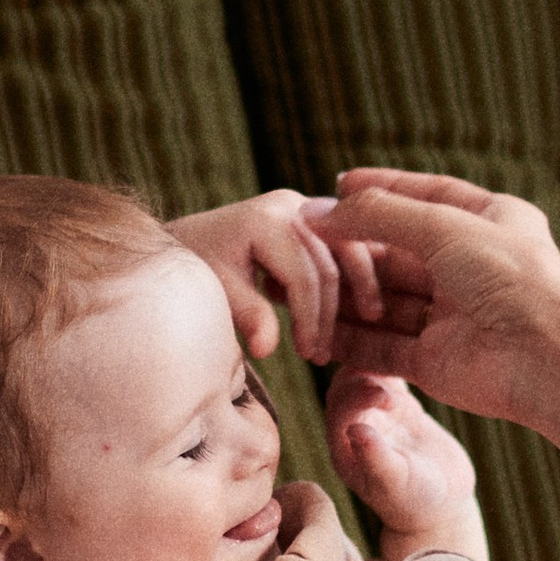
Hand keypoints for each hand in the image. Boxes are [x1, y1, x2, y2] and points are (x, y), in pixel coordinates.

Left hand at [166, 189, 351, 362]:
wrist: (193, 237)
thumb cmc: (201, 263)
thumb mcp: (218, 290)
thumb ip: (247, 315)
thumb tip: (266, 349)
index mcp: (265, 220)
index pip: (303, 277)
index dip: (309, 320)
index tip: (307, 354)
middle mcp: (291, 205)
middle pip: (328, 265)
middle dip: (328, 314)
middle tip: (322, 355)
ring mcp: (306, 206)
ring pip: (349, 248)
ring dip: (359, 286)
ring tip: (367, 322)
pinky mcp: (315, 215)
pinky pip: (345, 241)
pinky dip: (354, 270)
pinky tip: (357, 302)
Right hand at [319, 169, 559, 486]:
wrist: (549, 354)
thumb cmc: (511, 276)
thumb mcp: (443, 226)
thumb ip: (380, 215)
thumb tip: (320, 211)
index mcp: (489, 223)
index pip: (426, 197)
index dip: (382, 190)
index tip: (339, 183)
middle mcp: (470, 269)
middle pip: (399, 252)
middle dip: (353, 247)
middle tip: (305, 240)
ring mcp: (452, 317)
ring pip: (386, 302)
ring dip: (346, 296)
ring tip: (298, 285)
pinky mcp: (435, 362)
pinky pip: (382, 349)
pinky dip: (350, 340)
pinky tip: (314, 330)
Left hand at [325, 366, 478, 544]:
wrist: (443, 505)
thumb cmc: (416, 503)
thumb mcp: (397, 485)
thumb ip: (376, 460)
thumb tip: (356, 430)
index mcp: (344, 446)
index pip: (339, 410)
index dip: (357, 397)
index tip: (386, 398)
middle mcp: (355, 426)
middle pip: (346, 386)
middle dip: (365, 374)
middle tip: (394, 378)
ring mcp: (377, 414)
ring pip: (366, 375)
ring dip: (378, 364)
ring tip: (403, 359)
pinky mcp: (400, 406)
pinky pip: (391, 378)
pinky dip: (397, 364)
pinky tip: (415, 355)